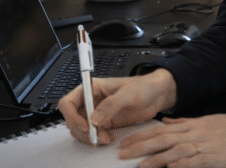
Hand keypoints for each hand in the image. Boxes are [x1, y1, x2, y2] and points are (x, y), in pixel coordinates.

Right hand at [58, 69, 177, 145]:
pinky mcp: (105, 123)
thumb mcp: (128, 93)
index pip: (68, 102)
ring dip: (91, 137)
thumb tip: (94, 119)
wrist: (157, 95)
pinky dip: (99, 139)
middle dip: (82, 131)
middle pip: (72, 119)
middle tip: (97, 137)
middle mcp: (91, 101)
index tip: (84, 126)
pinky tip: (111, 137)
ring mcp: (97, 113)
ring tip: (107, 138)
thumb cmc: (143, 86)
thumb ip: (111, 105)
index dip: (71, 116)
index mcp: (92, 88)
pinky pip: (93, 134)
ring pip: (81, 130)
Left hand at [119, 111, 225, 167]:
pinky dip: (180, 164)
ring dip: (155, 159)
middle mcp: (194, 134)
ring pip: (174, 151)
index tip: (126, 141)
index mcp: (192, 126)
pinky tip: (169, 167)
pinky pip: (193, 162)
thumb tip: (166, 122)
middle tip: (122, 153)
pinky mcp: (213, 158)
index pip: (160, 130)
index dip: (141, 136)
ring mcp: (203, 146)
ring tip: (139, 166)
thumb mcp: (206, 121)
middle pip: (162, 139)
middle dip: (140, 147)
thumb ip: (184, 123)